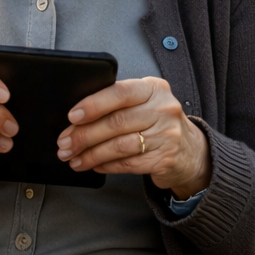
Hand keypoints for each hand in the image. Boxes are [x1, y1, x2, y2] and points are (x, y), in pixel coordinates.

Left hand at [56, 77, 210, 199]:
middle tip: (65, 144)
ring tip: (74, 159)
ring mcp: (166, 135)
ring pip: (119, 146)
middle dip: (84, 135)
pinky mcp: (164, 159)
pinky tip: (94, 165)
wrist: (189, 150)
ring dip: (91, 154)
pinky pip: (127, 164)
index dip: (93, 104)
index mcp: (153, 88)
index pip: (120, 92)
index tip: (72, 117)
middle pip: (116, 122)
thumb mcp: (144, 103)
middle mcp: (163, 109)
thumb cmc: (156, 122)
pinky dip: (106, 165)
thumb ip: (118, 103)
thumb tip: (76, 118)